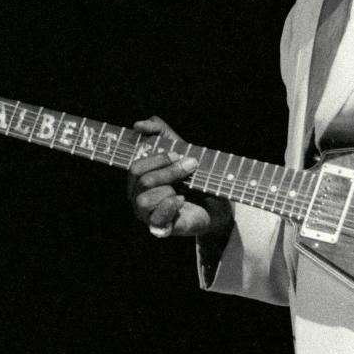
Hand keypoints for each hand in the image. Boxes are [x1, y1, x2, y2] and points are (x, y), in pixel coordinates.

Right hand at [127, 116, 232, 237]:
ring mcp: (147, 215)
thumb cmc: (193, 174)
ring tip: (186, 187)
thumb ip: (158, 129)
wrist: (217, 201)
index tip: (179, 153)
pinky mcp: (161, 229)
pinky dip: (169, 206)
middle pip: (142, 182)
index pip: (135, 168)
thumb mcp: (179, 145)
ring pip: (144, 200)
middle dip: (169, 171)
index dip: (158, 159)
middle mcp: (138, 198)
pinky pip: (155, 220)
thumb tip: (138, 125)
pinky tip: (182, 200)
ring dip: (170, 188)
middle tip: (191, 166)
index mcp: (139, 179)